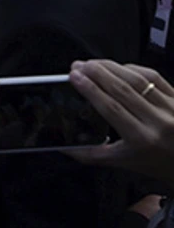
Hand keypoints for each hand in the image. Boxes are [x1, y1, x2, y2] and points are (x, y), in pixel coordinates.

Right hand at [71, 60, 173, 184]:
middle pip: (123, 89)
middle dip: (97, 72)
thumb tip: (63, 147)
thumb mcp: (124, 164)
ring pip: (137, 80)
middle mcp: (159, 122)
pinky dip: (133, 69)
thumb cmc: (159, 164)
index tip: (74, 77)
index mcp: (142, 140)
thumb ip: (92, 155)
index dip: (90, 89)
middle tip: (78, 65)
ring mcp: (172, 109)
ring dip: (112, 67)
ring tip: (93, 63)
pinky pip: (154, 77)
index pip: (111, 108)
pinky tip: (119, 67)